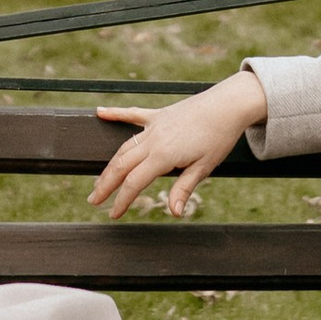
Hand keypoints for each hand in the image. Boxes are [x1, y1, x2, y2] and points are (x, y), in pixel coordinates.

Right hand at [87, 70, 265, 219]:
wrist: (227, 104)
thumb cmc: (218, 137)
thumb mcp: (204, 167)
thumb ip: (184, 189)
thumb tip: (174, 213)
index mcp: (163, 155)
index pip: (133, 182)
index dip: (121, 200)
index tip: (113, 215)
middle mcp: (153, 140)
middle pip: (121, 165)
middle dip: (105, 184)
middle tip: (93, 200)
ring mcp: (154, 126)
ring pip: (124, 147)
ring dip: (109, 164)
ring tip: (100, 179)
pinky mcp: (159, 115)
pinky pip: (132, 114)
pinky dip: (115, 114)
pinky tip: (100, 112)